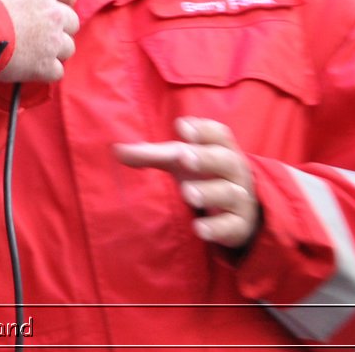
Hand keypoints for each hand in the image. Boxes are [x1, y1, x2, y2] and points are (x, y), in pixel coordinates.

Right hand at [0, 0, 78, 82]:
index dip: (59, 0)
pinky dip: (44, 71)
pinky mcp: (45, 65)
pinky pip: (57, 71)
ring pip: (67, 47)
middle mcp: (54, 11)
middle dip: (58, 27)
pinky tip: (28, 68)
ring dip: (53, 50)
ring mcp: (53, 40)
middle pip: (71, 20)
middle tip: (38, 32)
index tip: (50, 6)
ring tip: (31, 52)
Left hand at [112, 117, 260, 248]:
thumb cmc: (202, 172)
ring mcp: (238, 198)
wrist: (239, 206)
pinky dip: (216, 228)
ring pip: (229, 193)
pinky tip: (199, 228)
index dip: (202, 129)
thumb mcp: (178, 160)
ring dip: (209, 192)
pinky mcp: (237, 225)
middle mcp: (234, 170)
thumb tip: (116, 149)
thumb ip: (150, 154)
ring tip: (188, 193)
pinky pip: (231, 226)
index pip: (218, 133)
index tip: (182, 126)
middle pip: (225, 160)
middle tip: (185, 156)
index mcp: (221, 147)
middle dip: (206, 157)